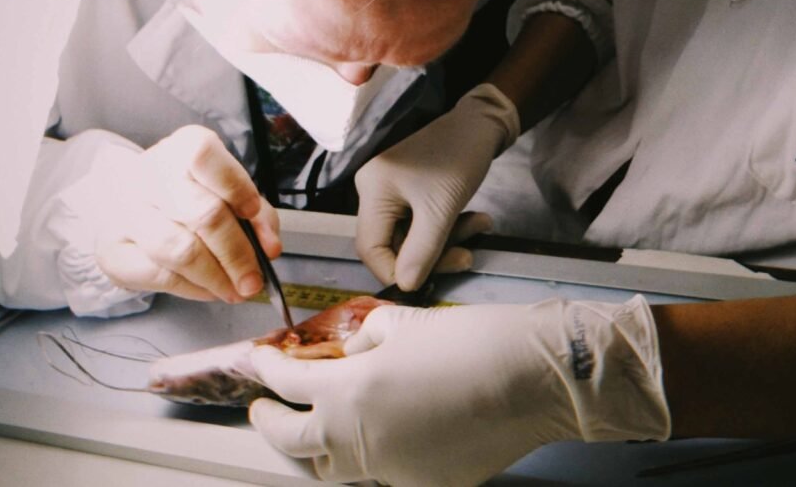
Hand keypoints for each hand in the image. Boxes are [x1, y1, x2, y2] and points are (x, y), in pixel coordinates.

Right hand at [61, 125, 280, 301]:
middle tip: (254, 279)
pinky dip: (194, 289)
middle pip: (203, 214)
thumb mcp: (227, 190)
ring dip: (217, 278)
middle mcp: (151, 176)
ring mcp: (127, 213)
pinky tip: (210, 289)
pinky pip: (161, 276)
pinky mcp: (114, 250)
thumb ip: (256, 214)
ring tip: (237, 290)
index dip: (235, 187)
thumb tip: (269, 248)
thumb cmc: (188, 195)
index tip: (252, 212)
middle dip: (237, 254)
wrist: (125, 205)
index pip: (204, 157)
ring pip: (180, 251)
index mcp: (182, 149)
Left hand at [248, 297, 669, 486]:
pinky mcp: (425, 485)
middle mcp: (361, 440)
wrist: (532, 377)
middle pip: (291, 442)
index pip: (288, 384)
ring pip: (333, 468)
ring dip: (316, 447)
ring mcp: (392, 470)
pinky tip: (384, 433)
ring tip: (315, 427)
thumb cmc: (472, 341)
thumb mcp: (406, 324)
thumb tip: (354, 349)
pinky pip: (384, 474)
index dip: (269, 368)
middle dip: (269, 423)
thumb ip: (367, 336)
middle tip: (264, 408)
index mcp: (350, 391)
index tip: (263, 359)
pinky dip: (372, 454)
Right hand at [354, 83, 519, 289]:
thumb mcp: (442, 209)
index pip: (370, 248)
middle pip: (394, 243)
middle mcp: (373, 190)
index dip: (395, 271)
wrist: (481, 121)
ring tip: (482, 226)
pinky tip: (477, 219)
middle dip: (433, 254)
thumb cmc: (458, 156)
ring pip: (413, 234)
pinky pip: (423, 220)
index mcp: (372, 191)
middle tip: (468, 256)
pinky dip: (449, 225)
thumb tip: (405, 286)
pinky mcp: (410, 189)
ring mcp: (392, 189)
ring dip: (448, 239)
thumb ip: (422, 250)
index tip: (428, 281)